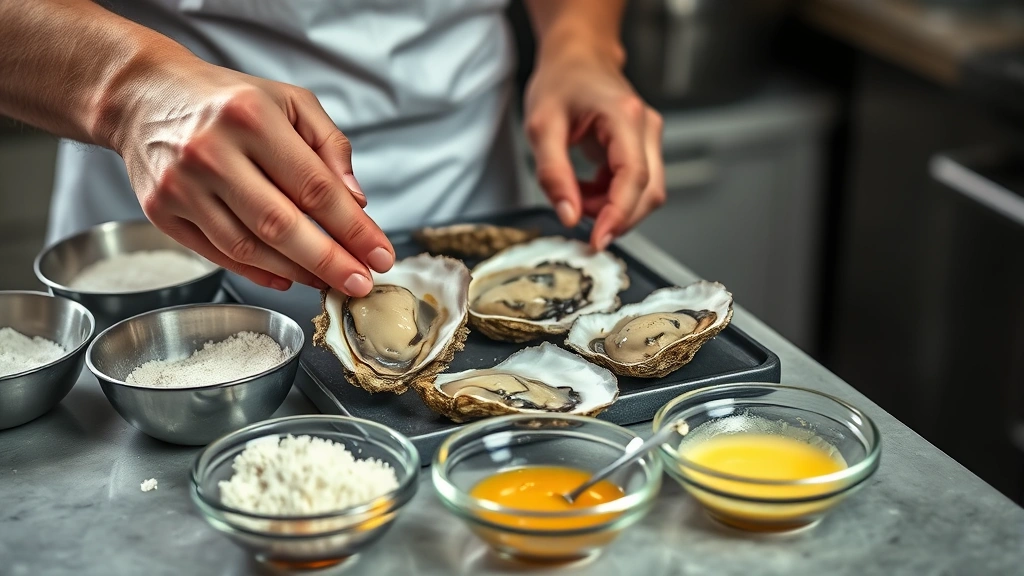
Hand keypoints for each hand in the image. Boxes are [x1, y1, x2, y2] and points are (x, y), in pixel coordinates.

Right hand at [101, 51, 393, 295]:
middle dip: (329, 261)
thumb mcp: (289, 101)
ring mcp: (181, 186)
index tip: (380, 253)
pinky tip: (288, 276)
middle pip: (281, 224)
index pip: (314, 186)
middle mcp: (210, 151)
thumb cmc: (228, 100)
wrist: (144, 96)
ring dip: (297, 272)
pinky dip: (259, 272)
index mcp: (250, 116)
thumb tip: (357, 201)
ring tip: (329, 280)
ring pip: (249, 246)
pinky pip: (219, 254)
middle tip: (361, 283)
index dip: (354, 227)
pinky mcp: (161, 212)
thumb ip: (330, 146)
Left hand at [524, 44, 664, 250]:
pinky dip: (611, 199)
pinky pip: (636, 186)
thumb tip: (570, 216)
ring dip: (612, 209)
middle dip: (615, 217)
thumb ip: (553, 174)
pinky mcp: (643, 147)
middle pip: (648, 192)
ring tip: (577, 196)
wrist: (577, 56)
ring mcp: (649, 138)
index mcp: (625, 116)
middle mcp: (646, 127)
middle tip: (579, 222)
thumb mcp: (541, 127)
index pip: (633, 178)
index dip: (618, 215)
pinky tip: (586, 190)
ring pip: (646, 193)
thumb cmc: (561, 82)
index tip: (598, 240)